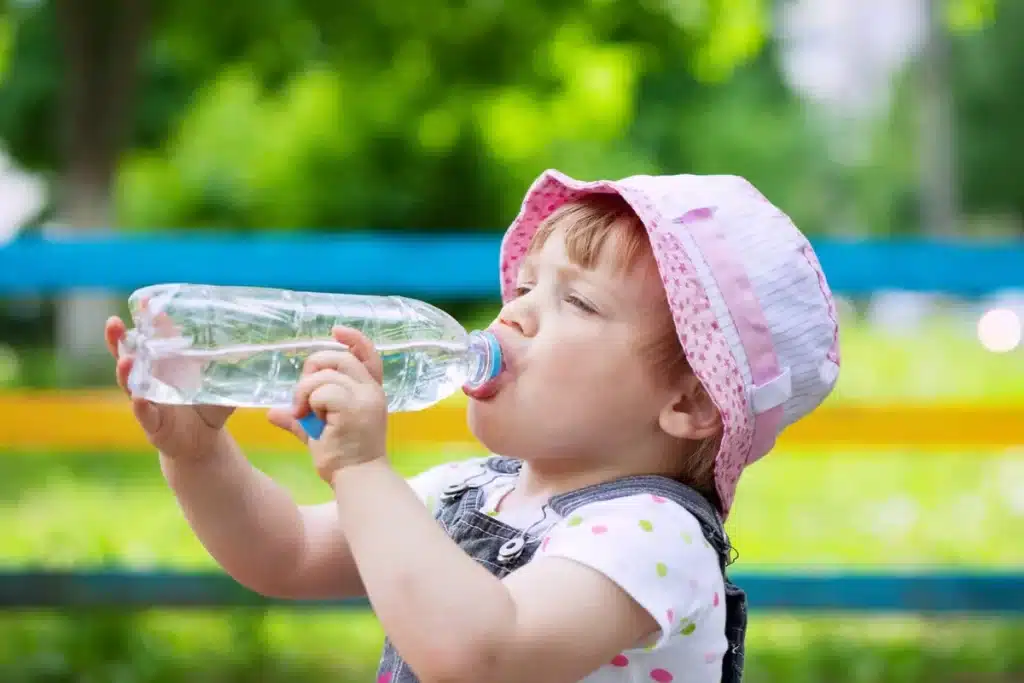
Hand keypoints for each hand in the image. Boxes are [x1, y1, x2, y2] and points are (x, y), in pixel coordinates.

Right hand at [105, 314, 233, 457]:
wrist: (202, 442)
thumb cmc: (206, 406)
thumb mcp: (217, 382)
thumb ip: (229, 365)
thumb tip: (254, 346)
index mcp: (165, 364)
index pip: (152, 338)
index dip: (146, 320)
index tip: (144, 300)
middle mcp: (150, 379)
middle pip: (128, 355)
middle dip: (118, 339)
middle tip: (114, 322)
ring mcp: (148, 401)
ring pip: (130, 384)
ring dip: (125, 372)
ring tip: (125, 359)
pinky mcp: (152, 424)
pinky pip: (144, 414)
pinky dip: (141, 406)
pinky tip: (138, 398)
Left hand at [291, 326, 387, 485]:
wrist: (358, 479)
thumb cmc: (344, 458)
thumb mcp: (320, 431)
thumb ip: (301, 418)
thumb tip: (272, 412)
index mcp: (369, 391)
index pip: (368, 355)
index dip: (354, 339)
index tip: (335, 330)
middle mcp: (371, 390)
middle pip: (339, 357)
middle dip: (314, 369)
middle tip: (303, 395)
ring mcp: (365, 398)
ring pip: (325, 374)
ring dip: (305, 391)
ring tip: (303, 413)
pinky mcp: (354, 408)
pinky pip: (322, 390)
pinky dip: (309, 401)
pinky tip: (310, 419)